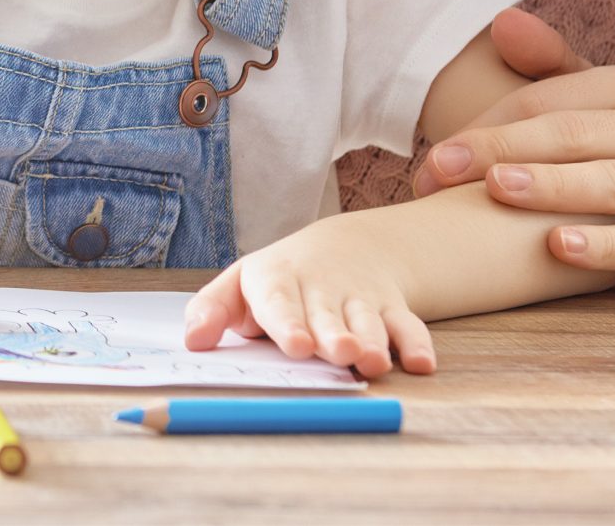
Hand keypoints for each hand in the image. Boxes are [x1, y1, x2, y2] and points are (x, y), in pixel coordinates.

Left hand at [183, 218, 434, 376]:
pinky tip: (422, 365)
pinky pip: (410, 326)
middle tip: (339, 352)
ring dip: (375, 342)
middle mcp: (322, 289)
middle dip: (334, 335)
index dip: (289, 323)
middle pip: (329, 315)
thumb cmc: (278, 280)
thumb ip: (212, 311)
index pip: (280, 302)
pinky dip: (418, 344)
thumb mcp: (238, 287)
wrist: (342, 250)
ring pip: (370, 321)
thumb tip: (192, 341)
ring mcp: (360, 298)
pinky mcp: (392, 309)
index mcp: (277, 281)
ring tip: (373, 361)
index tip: (295, 345)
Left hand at [412, 8, 614, 284]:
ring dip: (549, 188)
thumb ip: (546, 66)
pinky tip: (556, 247)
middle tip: (437, 174)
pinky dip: (602, 246)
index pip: (542, 102)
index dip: (482, 129)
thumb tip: (502, 21)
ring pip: (608, 184)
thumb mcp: (590, 107)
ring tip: (497, 190)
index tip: (431, 162)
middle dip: (497, 152)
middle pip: (569, 136)